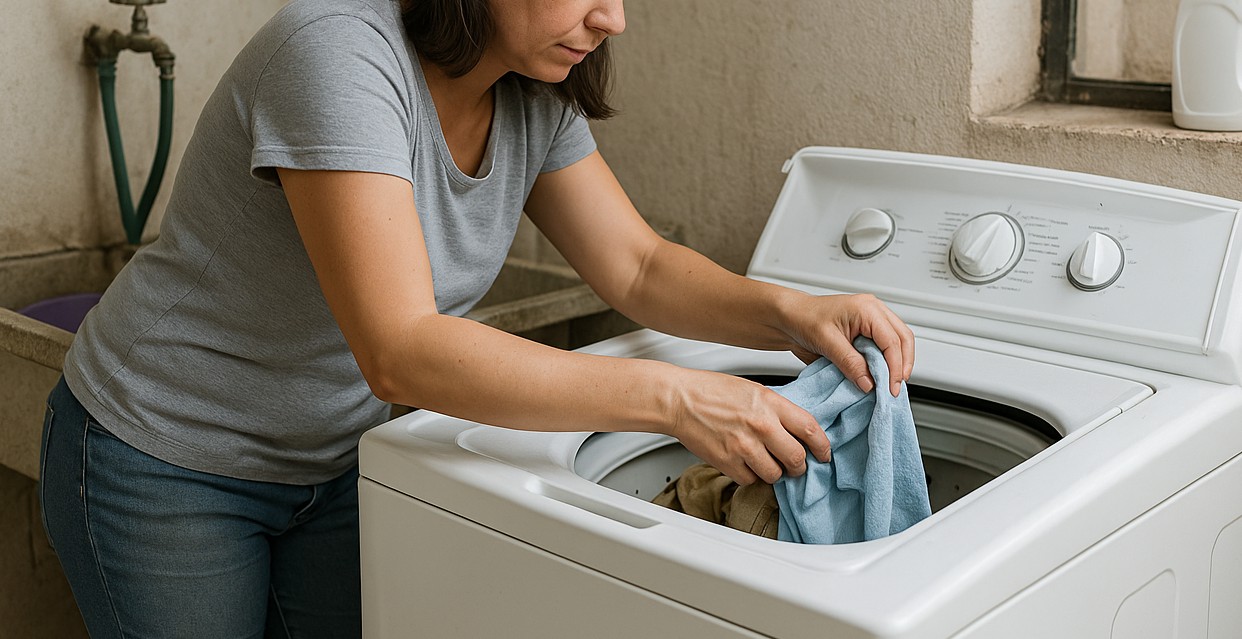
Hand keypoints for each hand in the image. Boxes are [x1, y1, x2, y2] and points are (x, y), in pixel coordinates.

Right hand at [664, 368, 831, 484]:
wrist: (679, 400)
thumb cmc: (711, 391)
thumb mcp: (752, 390)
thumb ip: (776, 409)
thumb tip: (796, 429)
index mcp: (769, 403)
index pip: (810, 429)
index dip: (823, 446)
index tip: (824, 453)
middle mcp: (760, 425)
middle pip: (797, 458)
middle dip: (800, 466)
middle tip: (796, 466)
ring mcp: (744, 446)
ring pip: (775, 474)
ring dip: (773, 472)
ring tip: (764, 462)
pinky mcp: (728, 463)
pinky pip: (750, 480)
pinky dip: (750, 476)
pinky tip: (743, 463)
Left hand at [782, 293, 914, 396]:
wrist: (789, 318)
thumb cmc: (803, 319)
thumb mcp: (826, 343)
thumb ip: (850, 363)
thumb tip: (869, 383)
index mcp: (867, 308)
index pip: (892, 341)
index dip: (894, 368)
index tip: (890, 389)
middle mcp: (874, 312)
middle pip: (903, 339)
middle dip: (902, 366)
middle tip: (894, 389)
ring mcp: (873, 321)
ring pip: (899, 342)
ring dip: (897, 364)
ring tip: (889, 385)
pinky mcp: (867, 332)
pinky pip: (886, 346)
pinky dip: (886, 362)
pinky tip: (880, 376)